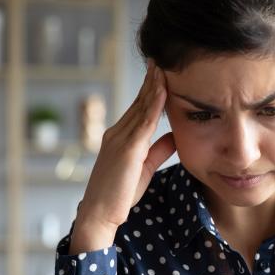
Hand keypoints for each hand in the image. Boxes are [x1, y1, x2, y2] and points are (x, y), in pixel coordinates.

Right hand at [78, 59, 175, 231]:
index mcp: (119, 137)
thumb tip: (174, 136)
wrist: (100, 214)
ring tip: (163, 66)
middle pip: (139, 102)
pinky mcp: (127, 148)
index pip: (138, 109)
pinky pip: (144, 121)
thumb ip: (157, 151)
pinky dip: (154, 103)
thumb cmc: (120, 195)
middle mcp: (116, 133)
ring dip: (153, 85)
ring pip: (141, 106)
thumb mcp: (144, 168)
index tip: (160, 74)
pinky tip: (163, 89)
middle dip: (151, 81)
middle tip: (161, 60)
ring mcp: (120, 139)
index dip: (150, 90)